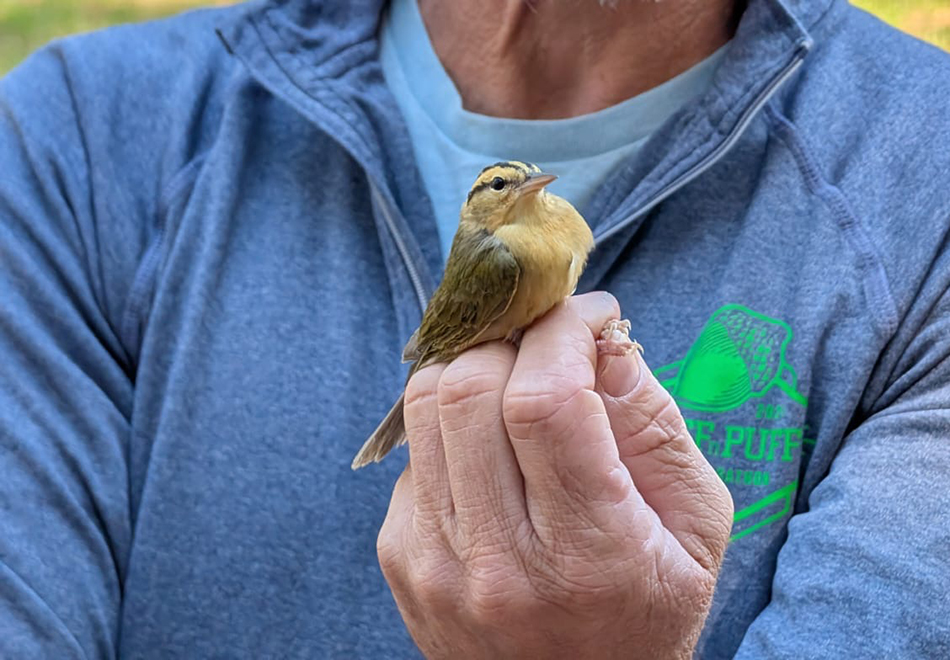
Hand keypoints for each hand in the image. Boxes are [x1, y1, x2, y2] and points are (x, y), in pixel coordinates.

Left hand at [377, 292, 733, 658]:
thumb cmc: (648, 610)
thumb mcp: (695, 525)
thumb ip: (656, 423)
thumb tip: (602, 337)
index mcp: (587, 553)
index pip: (544, 401)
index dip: (562, 333)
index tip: (588, 315)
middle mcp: (496, 561)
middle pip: (467, 389)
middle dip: (513, 341)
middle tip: (551, 346)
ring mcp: (435, 562)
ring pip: (424, 407)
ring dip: (475, 371)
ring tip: (519, 387)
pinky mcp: (401, 559)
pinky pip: (412, 452)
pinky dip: (452, 427)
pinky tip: (492, 453)